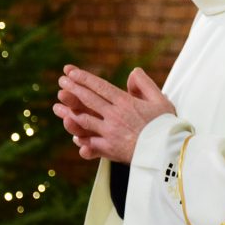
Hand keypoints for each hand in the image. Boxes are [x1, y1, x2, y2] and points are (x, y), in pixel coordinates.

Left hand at [51, 64, 175, 162]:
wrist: (167, 153)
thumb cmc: (166, 126)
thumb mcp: (160, 100)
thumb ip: (145, 84)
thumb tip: (132, 72)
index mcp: (126, 103)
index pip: (100, 87)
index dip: (84, 79)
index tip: (71, 72)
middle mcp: (114, 116)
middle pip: (89, 100)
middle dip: (73, 89)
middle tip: (62, 81)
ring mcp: (109, 133)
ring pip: (84, 120)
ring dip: (69, 112)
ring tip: (57, 105)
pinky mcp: (109, 149)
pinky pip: (90, 142)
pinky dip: (80, 139)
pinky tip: (73, 135)